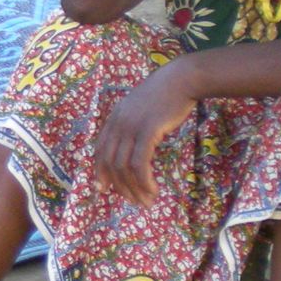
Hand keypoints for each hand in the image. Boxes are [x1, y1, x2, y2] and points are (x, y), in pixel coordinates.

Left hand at [90, 62, 196, 205]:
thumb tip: (131, 146)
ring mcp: (131, 127)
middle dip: (119, 186)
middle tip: (133, 201)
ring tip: (146, 201)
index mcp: (114, 118)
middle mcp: (118, 123)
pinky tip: (152, 190)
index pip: (100, 150)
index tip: (102, 189)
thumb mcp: (140, 109)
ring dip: (134, 188)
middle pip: (110, 162)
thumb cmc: (165, 95)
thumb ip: (131, 125)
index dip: (100, 171)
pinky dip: (144, 181)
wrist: (181, 80)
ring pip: (124, 167)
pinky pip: (139, 163)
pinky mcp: (147, 131)